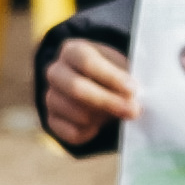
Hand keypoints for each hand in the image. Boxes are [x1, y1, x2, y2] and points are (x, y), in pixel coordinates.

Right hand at [39, 32, 139, 149]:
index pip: (86, 62)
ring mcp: (51, 97)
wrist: (94, 85)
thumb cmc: (112, 72)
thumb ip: (126, 78)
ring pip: (77, 114)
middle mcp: (55, 73)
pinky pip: (73, 133)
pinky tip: (101, 124)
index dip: (111, 77)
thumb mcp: (120, 65)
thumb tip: (134, 96)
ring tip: (118, 114)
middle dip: (108, 101)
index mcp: (72, 51)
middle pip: (76, 88)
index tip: (133, 89)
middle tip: (133, 111)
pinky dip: (92, 132)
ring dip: (103, 118)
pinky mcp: (52, 120)